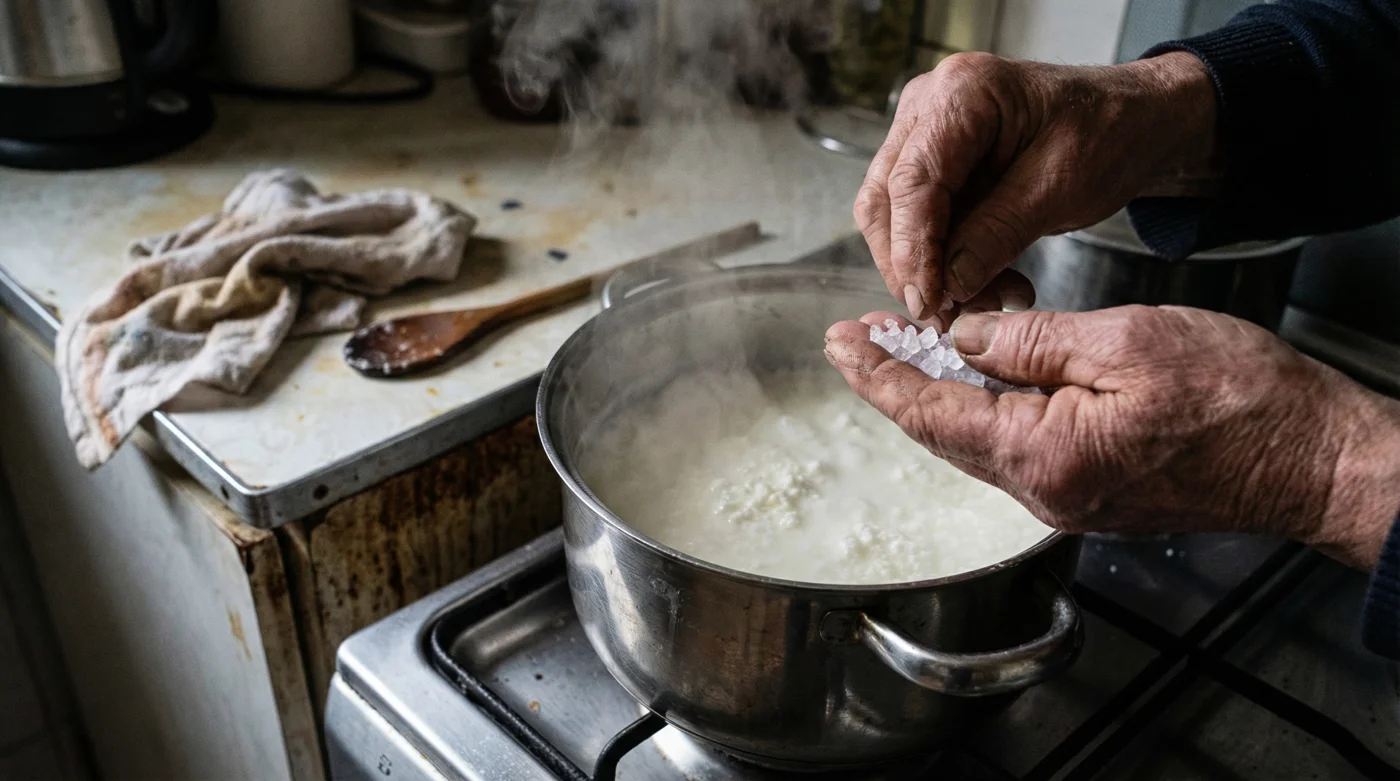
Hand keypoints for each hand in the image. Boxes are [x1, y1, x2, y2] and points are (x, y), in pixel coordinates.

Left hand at [823, 306, 1399, 568]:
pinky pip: (1015, 447)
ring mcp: (1067, 496)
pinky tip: (980, 376)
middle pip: (943, 434)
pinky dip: (984, 409)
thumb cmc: (1240, 401)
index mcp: (1043, 454)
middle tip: (860, 337)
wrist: (1313, 460)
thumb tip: (964, 338)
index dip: (877, 375)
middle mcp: (1044, 490)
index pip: (930, 414)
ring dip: (938, 394)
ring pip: (977, 441)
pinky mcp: (1091, 492)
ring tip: (908, 347)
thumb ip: (1033, 342)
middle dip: (896, 382)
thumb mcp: (1128, 342)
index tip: (839, 342)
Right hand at [855, 51, 1219, 324]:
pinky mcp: (934, 162)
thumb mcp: (1060, 187)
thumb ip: (997, 233)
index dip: (912, 250)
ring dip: (930, 269)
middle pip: (887, 199)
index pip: (913, 181)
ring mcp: (924, 132)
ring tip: (983, 302)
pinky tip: (986, 285)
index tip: (927, 302)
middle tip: (947, 318)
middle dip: (912, 266)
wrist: (1134, 120)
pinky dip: (945, 260)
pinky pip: (919, 221)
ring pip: (894, 217)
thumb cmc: (1108, 133)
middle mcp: (930, 104)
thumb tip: (948, 284)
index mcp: (963, 92)